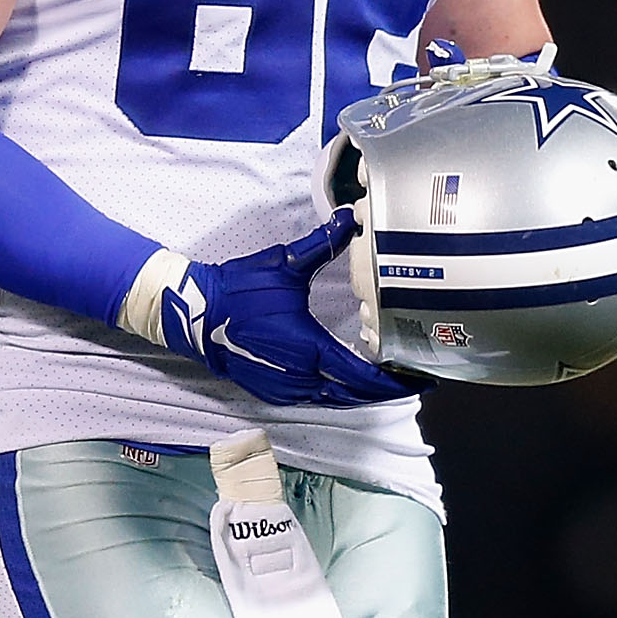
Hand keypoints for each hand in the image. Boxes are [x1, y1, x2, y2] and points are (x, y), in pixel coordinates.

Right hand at [160, 213, 409, 408]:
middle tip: (415, 378)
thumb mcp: (284, 264)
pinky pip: (318, 398)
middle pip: (356, 394)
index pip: (363, 375)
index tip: (421, 376)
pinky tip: (351, 380)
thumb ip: (322, 244)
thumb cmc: (239, 290)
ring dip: (364, 392)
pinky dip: (340, 391)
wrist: (195, 315)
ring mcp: (286, 389)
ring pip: (337, 398)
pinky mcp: (274, 391)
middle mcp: (300, 376)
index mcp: (308, 348)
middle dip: (388, 388)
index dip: (395, 380)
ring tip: (390, 379)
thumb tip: (350, 219)